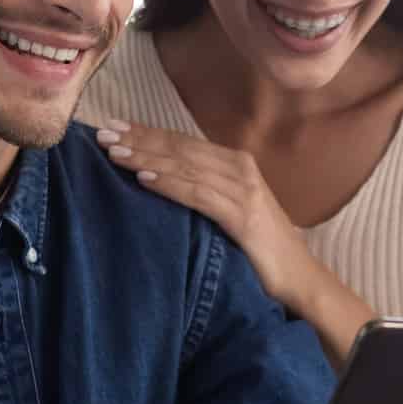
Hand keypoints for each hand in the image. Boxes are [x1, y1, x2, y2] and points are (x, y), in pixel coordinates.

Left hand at [94, 121, 314, 308]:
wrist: (299, 276)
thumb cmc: (261, 246)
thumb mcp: (232, 209)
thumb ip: (206, 189)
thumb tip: (161, 179)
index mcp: (236, 163)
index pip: (183, 143)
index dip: (147, 133)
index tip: (113, 127)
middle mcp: (240, 169)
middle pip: (180, 149)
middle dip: (139, 140)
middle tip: (103, 134)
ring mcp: (243, 191)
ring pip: (186, 168)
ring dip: (147, 158)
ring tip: (115, 154)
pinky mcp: (242, 216)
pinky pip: (198, 195)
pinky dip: (170, 184)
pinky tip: (144, 179)